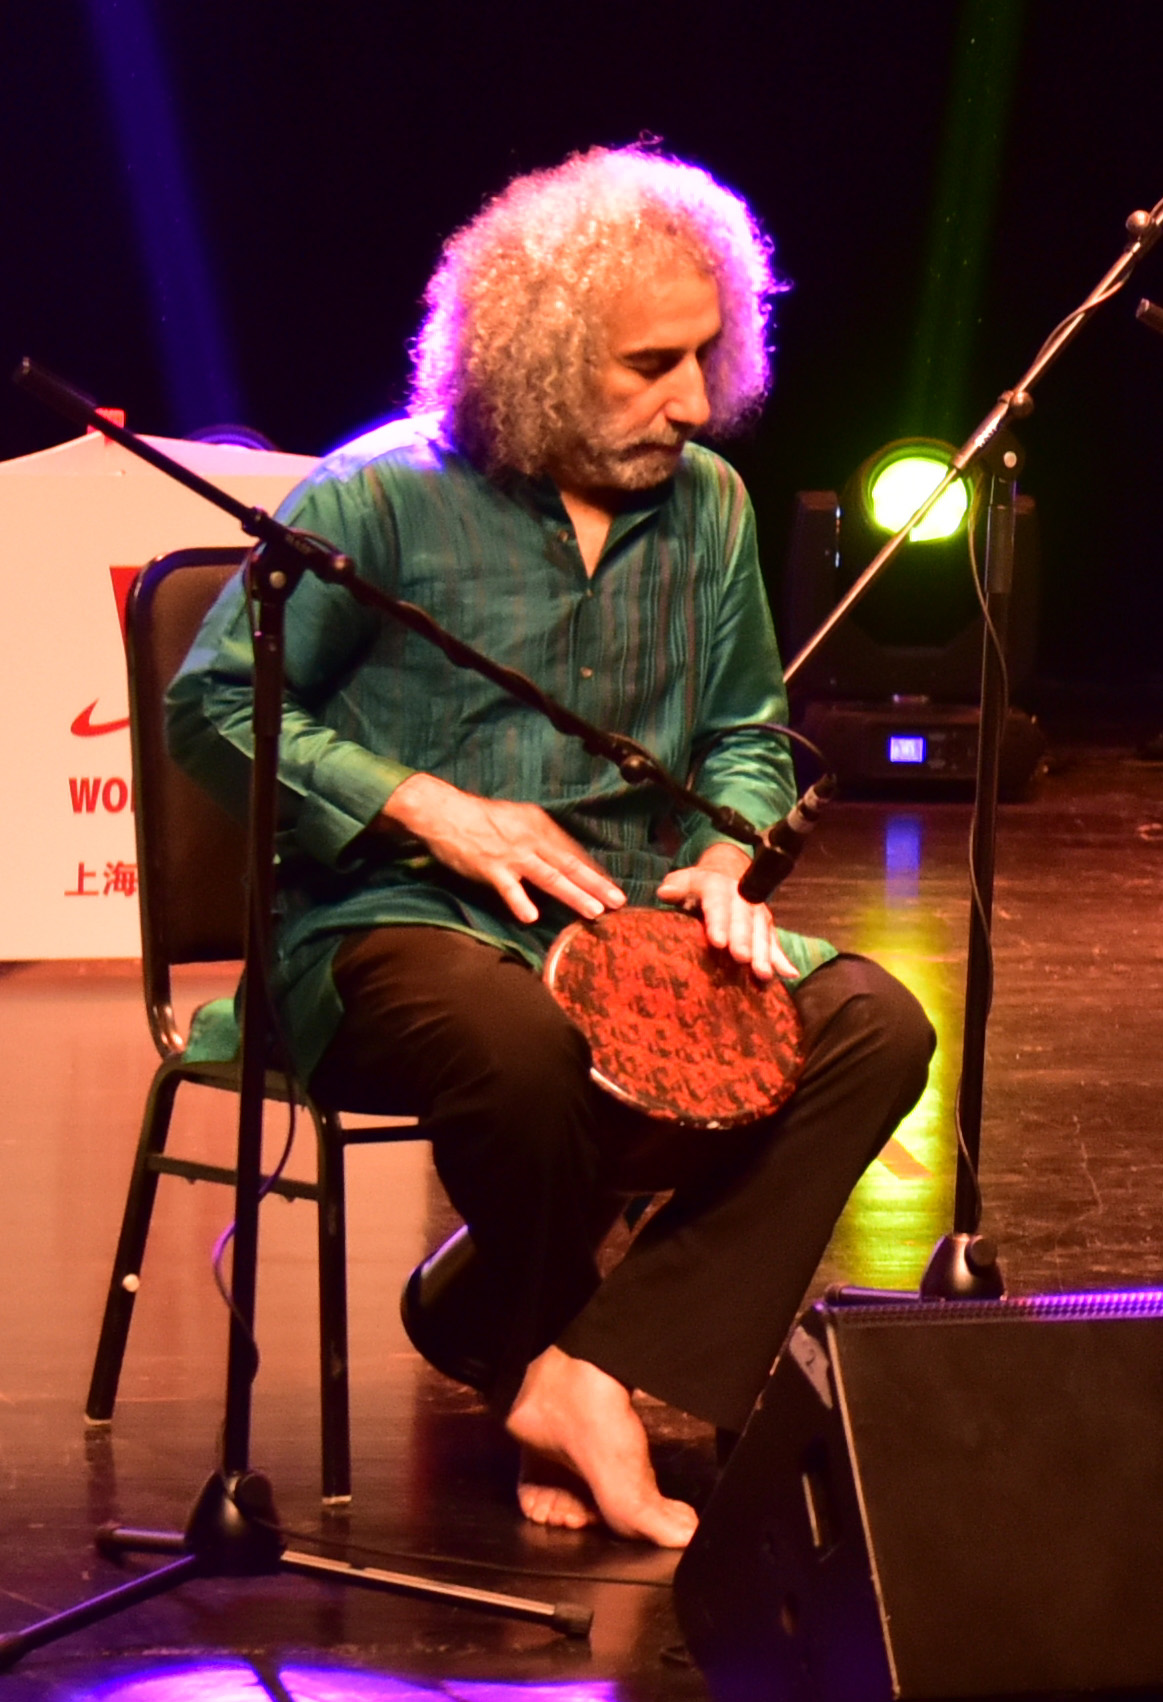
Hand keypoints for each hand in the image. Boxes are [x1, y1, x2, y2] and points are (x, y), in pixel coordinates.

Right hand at [381, 773, 625, 924]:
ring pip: (549, 876)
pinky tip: (531, 916)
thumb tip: (566, 860)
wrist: (445, 811)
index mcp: (540, 826)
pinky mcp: (490, 868)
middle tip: (618, 901)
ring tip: (593, 911)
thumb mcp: (519, 820)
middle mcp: (531, 839)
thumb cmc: (483, 818)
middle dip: (596, 884)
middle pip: (570, 865)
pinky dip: (519, 901)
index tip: (613, 888)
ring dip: (573, 894)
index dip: (594, 872)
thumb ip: (541, 840)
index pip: (573, 853)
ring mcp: (512, 855)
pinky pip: (508, 887)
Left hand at [656, 843, 798, 980]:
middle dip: (744, 940)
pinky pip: (775, 943)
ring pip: (761, 933)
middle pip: (744, 921)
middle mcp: (742, 899)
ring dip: (764, 954)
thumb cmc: (700, 884)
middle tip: (742, 959)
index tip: (718, 941)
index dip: (719, 922)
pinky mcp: (766, 926)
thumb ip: (677, 886)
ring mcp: (757, 913)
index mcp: (719, 887)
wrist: (728, 871)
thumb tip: (665, 892)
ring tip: (763, 974)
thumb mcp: (686, 879)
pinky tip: (789, 974)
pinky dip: (782, 959)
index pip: (718, 904)